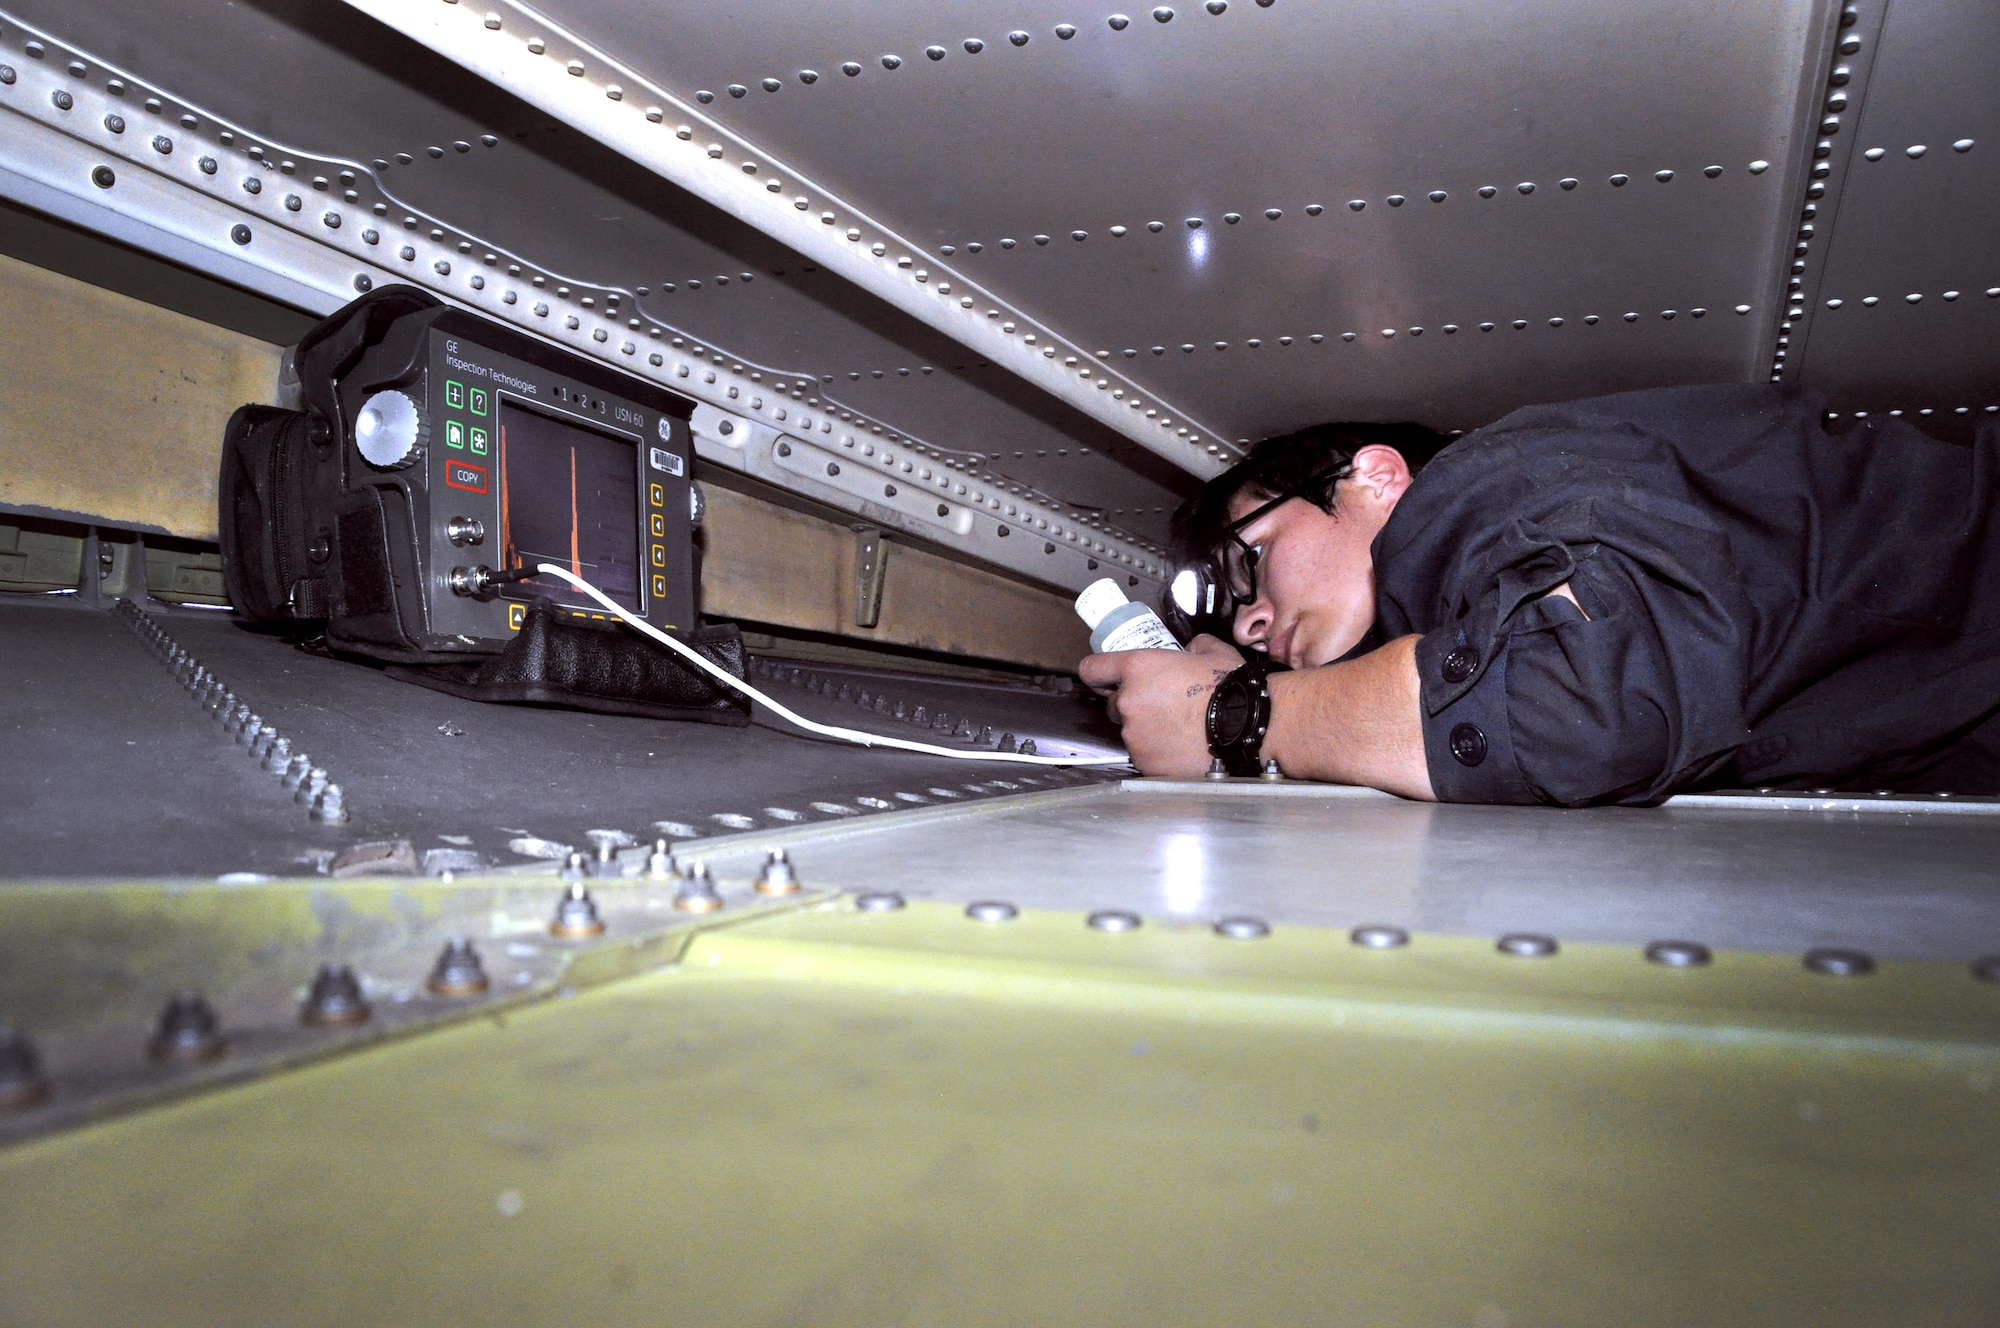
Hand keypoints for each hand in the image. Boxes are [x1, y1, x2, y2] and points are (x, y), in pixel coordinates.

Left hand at [1078, 635, 1245, 775]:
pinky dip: (1159, 753)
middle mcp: (1128, 702)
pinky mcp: (1146, 762)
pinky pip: (1145, 756)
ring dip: (1147, 731)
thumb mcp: (1212, 651)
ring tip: (1179, 730)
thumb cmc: (1230, 688)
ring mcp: (1135, 736)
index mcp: (1137, 669)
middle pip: (1114, 705)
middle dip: (1133, 706)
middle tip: (1163, 707)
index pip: (1093, 669)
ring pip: (1131, 733)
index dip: (1098, 675)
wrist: (1247, 725)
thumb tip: (1190, 649)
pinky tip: (1182, 747)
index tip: (1105, 680)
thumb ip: (1193, 645)